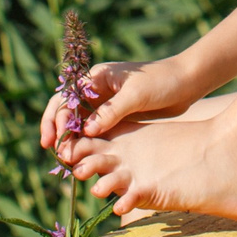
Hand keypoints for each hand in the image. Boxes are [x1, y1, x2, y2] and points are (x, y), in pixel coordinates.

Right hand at [39, 59, 202, 153]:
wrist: (186, 82)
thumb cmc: (161, 82)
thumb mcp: (135, 95)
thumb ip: (111, 112)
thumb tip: (86, 131)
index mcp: (96, 78)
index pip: (67, 97)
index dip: (58, 117)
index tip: (56, 137)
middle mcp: (96, 91)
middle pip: (66, 109)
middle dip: (55, 127)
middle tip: (50, 148)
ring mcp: (105, 105)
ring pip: (78, 123)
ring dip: (70, 139)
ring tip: (65, 159)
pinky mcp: (116, 118)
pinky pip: (94, 131)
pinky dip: (86, 143)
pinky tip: (82, 158)